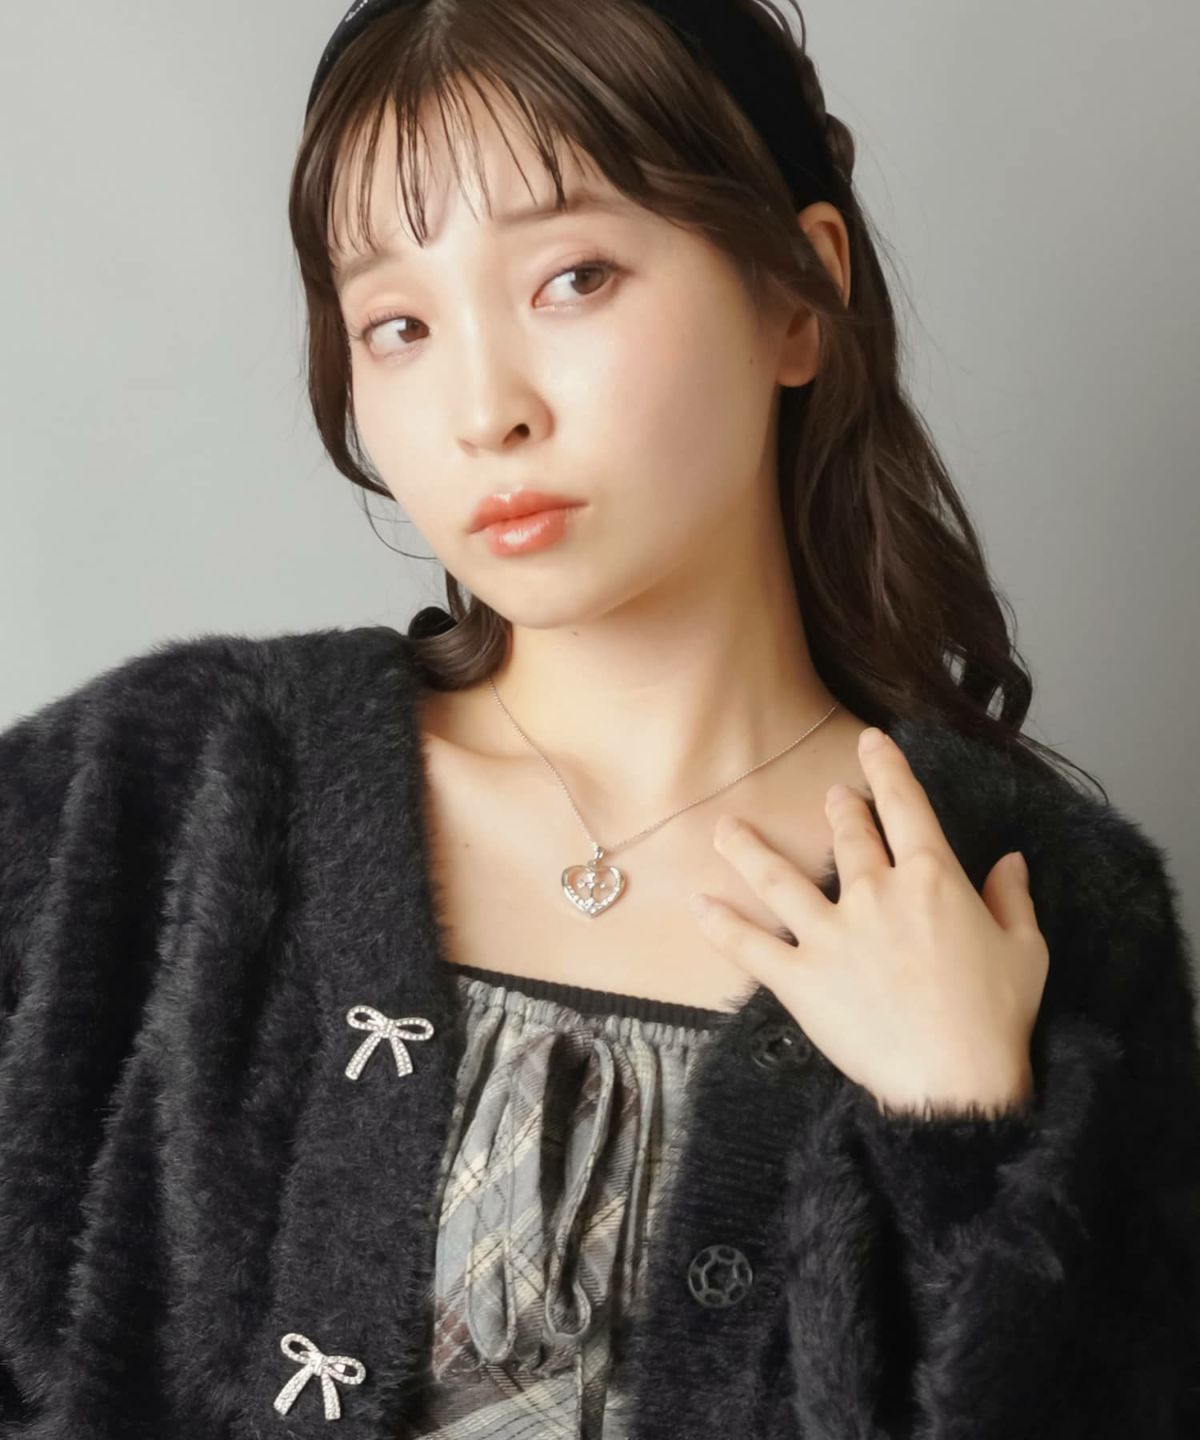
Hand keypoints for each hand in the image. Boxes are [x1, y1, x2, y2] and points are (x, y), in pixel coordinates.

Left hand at [689, 726, 1048, 1118]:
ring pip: (779, 879)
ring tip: (726, 829)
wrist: (955, 1083)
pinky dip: (722, 926)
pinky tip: (698, 905)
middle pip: (848, 836)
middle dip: (839, 810)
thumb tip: (1011, 859)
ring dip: (749, 850)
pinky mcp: (799, 977)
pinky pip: (751, 946)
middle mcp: (875, 893)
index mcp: (933, 879)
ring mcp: (831, 934)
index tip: (871, 742)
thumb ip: (1013, 899)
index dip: (887, 769)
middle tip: (831, 796)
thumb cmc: (996, 1018)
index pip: (905, 807)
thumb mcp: (1025, 950)